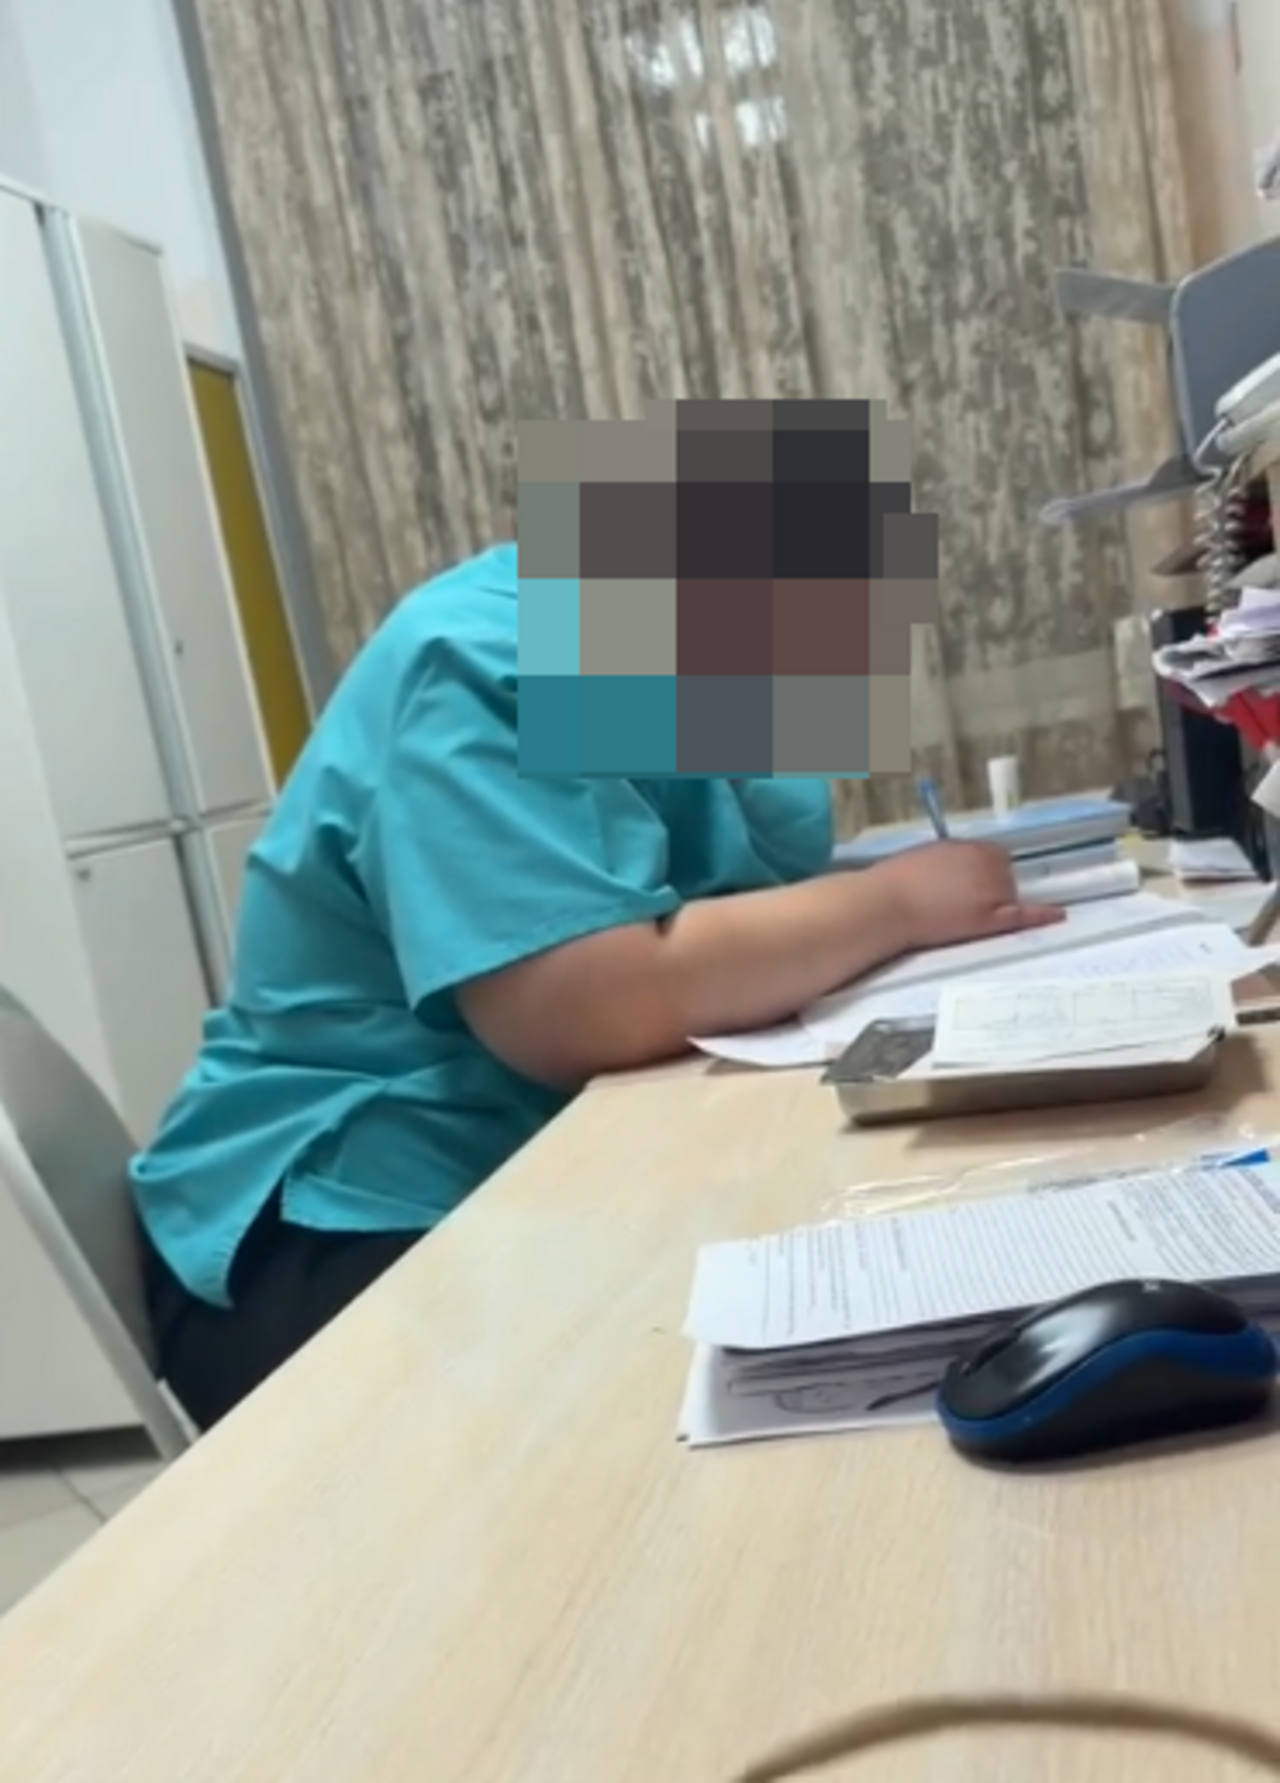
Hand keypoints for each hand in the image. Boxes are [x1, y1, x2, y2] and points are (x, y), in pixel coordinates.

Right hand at [877, 840, 1065, 952]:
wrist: (885, 905)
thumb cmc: (894, 882)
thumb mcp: (925, 857)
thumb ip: (950, 861)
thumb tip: (960, 871)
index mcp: (967, 845)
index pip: (993, 856)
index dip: (984, 872)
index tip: (970, 885)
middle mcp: (985, 862)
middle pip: (1005, 876)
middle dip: (990, 889)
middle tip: (958, 905)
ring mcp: (990, 889)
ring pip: (1009, 896)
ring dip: (995, 905)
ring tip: (960, 916)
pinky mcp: (989, 917)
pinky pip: (1022, 914)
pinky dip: (1042, 914)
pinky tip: (1058, 914)